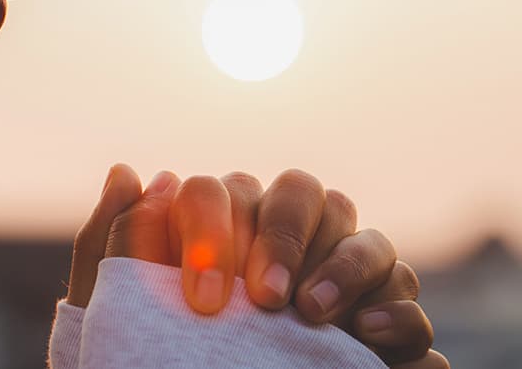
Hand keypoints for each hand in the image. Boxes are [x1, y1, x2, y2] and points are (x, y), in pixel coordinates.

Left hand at [66, 164, 448, 368]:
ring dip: (342, 264)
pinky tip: (364, 333)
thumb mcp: (124, 315)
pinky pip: (404, 290)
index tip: (205, 298)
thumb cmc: (162, 361)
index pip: (228, 192)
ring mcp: (342, 275)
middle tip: (264, 298)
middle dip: (284, 236)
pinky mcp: (383, 316)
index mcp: (228, 231)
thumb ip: (117, 244)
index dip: (218, 229)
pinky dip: (393, 306)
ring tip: (311, 316)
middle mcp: (289, 242)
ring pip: (363, 230)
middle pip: (304, 191)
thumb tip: (128, 172)